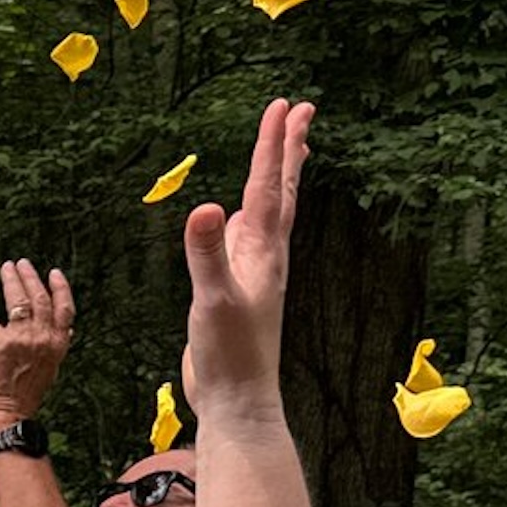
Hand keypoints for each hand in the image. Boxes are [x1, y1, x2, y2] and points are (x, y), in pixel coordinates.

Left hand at [0, 260, 70, 428]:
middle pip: (40, 298)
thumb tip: (66, 332)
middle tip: (21, 263)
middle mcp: (45, 339)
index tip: (54, 273)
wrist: (9, 417)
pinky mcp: (2, 345)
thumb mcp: (50, 369)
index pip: (65, 309)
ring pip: (20, 301)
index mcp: (58, 345)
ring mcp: (25, 341)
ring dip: (11, 282)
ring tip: (6, 269)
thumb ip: (56, 347)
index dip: (60, 288)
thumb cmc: (25, 396)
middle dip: (30, 277)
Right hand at [177, 98, 313, 418]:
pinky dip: (249, 215)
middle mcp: (264, 256)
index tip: (282, 106)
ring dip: (277, 179)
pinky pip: (247, 238)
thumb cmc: (230, 355)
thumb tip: (206, 205)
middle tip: (299, 111)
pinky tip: (242, 215)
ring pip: (269, 213)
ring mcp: (252, 272)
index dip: (272, 145)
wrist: (236, 400)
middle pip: (281, 192)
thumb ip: (206, 253)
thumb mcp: (212, 300)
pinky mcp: (236, 290)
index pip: (267, 187)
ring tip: (286, 153)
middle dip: (288, 150)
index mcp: (262, 252)